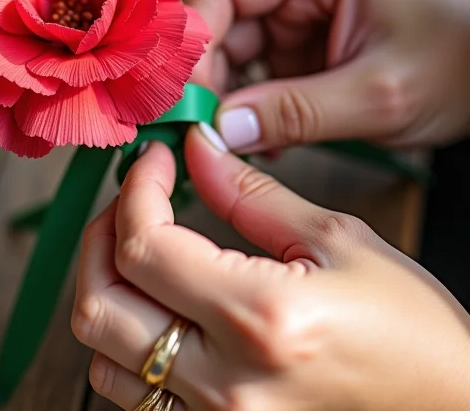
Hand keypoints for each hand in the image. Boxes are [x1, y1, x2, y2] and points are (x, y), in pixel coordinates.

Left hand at [73, 133, 469, 410]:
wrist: (448, 410)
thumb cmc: (412, 331)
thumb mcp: (339, 240)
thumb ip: (251, 192)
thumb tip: (196, 148)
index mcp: (260, 318)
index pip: (143, 246)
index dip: (135, 189)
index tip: (152, 163)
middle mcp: (225, 384)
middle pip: (98, 304)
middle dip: (101, 235)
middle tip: (131, 199)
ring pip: (101, 355)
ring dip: (105, 287)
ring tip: (139, 247)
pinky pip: (129, 394)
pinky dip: (124, 341)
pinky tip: (155, 306)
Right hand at [186, 0, 469, 151]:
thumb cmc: (456, 67)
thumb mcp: (381, 97)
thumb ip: (295, 113)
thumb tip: (215, 134)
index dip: (188, 39)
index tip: (174, 99)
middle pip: (213, 12)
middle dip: (198, 74)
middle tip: (188, 130)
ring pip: (221, 42)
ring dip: (217, 93)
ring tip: (227, 142)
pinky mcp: (291, 31)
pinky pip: (244, 63)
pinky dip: (240, 101)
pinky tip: (252, 136)